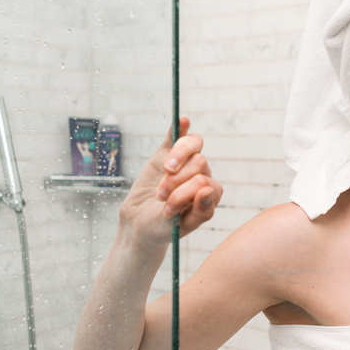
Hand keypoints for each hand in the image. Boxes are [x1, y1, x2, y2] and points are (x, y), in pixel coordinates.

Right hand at [118, 116, 222, 248]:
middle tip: (160, 196)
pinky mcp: (167, 153)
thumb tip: (207, 189)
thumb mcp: (181, 227)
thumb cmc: (163, 228)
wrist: (139, 223)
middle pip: (200, 162)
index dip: (186, 193)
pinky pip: (177, 135)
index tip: (168, 208)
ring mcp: (185, 162)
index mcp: (210, 193)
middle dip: (177, 180)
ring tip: (163, 175)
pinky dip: (180, 127)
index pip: (206, 182)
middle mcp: (202, 175)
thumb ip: (201, 212)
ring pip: (193, 145)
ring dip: (176, 159)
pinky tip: (182, 121)